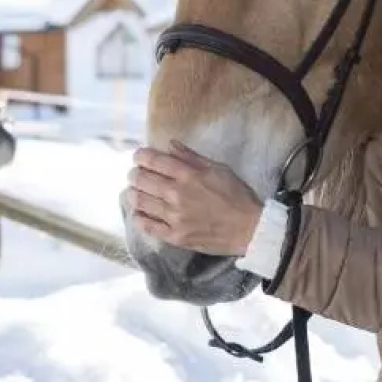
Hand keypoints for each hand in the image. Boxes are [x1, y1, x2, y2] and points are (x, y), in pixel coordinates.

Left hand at [126, 142, 262, 256]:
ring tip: (134, 192)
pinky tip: (138, 213)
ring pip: (140, 202)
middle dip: (134, 174)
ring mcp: (174, 217)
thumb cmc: (237, 196)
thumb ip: (192, 157)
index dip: (140, 156)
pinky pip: (147, 226)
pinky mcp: (175, 236)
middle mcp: (177, 195)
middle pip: (141, 180)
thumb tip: (170, 144)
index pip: (153, 160)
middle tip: (135, 174)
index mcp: (188, 175)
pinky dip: (138, 217)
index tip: (138, 156)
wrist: (249, 228)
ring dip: (133, 194)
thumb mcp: (218, 169)